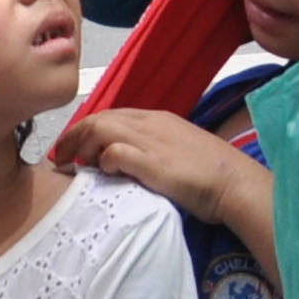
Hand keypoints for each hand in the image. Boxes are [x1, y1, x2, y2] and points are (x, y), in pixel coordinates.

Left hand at [52, 107, 262, 228]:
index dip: (86, 129)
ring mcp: (152, 141)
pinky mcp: (153, 163)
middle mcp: (152, 124)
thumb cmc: (211, 174)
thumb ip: (152, 149)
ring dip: (84, 147)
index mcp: (158, 119)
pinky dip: (103, 161)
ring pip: (101, 128)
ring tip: (78, 166)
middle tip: (62, 157)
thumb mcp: (178, 151)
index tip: (72, 148)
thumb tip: (125, 160)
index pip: (111, 114)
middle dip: (74, 136)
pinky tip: (103, 173)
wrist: (236, 184)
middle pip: (99, 118)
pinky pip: (115, 152)